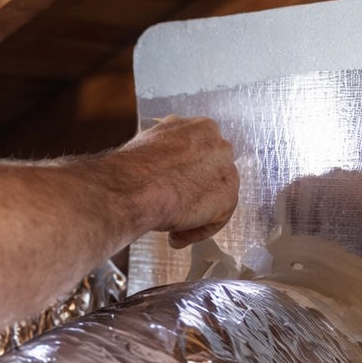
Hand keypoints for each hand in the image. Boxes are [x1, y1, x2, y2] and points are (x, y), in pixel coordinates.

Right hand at [115, 116, 239, 247]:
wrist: (134, 187)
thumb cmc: (134, 168)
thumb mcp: (151, 142)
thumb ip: (168, 148)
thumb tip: (165, 158)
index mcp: (201, 127)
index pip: (202, 153)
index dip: (186, 173)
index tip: (173, 185)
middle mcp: (219, 144)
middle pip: (212, 174)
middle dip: (193, 192)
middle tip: (174, 207)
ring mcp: (226, 171)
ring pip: (215, 198)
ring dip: (195, 215)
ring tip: (172, 227)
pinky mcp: (227, 198)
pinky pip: (216, 219)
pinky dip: (196, 230)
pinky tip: (176, 235)